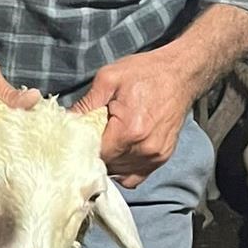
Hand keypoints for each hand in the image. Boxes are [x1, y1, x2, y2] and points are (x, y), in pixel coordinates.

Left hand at [73, 46, 202, 186]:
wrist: (181, 74)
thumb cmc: (146, 73)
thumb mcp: (108, 79)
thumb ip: (85, 104)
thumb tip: (66, 122)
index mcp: (129, 131)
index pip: (94, 154)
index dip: (81, 146)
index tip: (76, 137)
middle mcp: (145, 149)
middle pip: (106, 166)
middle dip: (93, 154)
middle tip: (88, 137)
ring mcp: (156, 156)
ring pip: (119, 173)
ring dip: (108, 162)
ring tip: (104, 142)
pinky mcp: (162, 157)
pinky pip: (135, 175)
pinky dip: (123, 168)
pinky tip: (117, 152)